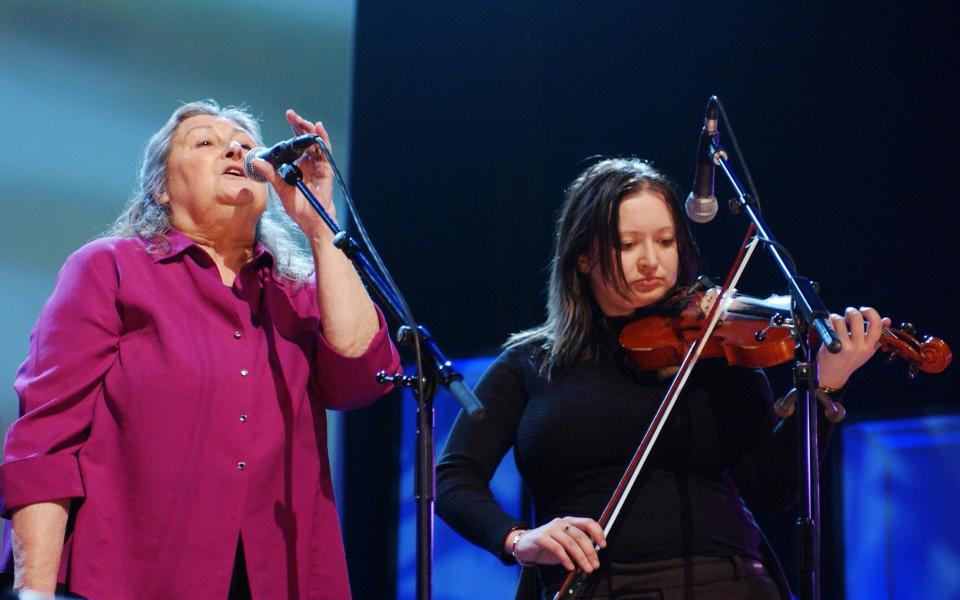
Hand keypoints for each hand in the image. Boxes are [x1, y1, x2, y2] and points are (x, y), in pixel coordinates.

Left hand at [250, 109, 334, 238]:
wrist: (312, 221)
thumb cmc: (298, 208)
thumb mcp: (280, 189)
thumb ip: (270, 174)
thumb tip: (255, 160)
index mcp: (298, 164)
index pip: (295, 142)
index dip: (293, 129)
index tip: (289, 115)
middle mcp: (309, 162)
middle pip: (306, 139)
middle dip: (300, 125)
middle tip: (292, 115)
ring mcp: (318, 165)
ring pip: (316, 142)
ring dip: (310, 130)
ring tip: (303, 121)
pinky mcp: (326, 170)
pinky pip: (325, 152)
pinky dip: (323, 140)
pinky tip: (318, 130)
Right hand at [512, 517, 606, 572]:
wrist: (526, 546)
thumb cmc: (548, 546)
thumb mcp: (565, 545)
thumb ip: (578, 548)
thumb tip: (592, 558)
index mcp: (569, 522)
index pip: (587, 522)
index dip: (598, 533)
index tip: (603, 545)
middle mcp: (561, 523)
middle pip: (580, 535)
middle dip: (590, 552)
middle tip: (595, 565)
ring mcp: (551, 529)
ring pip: (570, 543)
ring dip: (581, 558)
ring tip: (586, 568)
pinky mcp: (542, 537)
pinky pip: (557, 549)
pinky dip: (566, 559)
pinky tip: (570, 567)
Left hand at [816, 306, 889, 388]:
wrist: (833, 375)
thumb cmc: (850, 360)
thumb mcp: (867, 350)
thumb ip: (876, 335)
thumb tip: (887, 320)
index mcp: (870, 346)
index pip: (876, 325)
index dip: (871, 312)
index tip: (863, 310)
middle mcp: (859, 347)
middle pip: (856, 318)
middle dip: (851, 311)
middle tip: (848, 314)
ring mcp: (845, 346)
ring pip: (840, 320)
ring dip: (836, 317)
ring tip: (836, 323)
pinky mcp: (831, 346)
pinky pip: (829, 325)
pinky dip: (828, 322)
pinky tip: (829, 326)